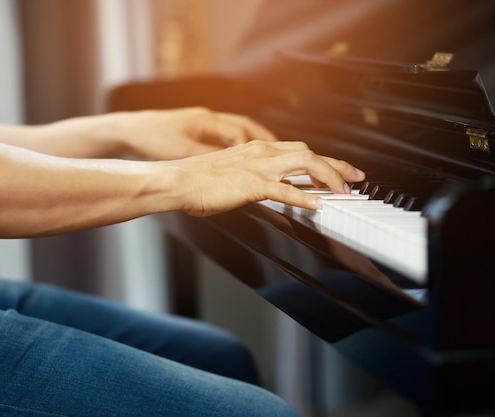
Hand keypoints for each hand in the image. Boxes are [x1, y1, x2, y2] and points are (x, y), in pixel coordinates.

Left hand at [120, 107, 276, 159]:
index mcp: (206, 120)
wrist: (129, 130)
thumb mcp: (182, 150)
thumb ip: (208, 157)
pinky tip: (238, 156)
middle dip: (265, 138)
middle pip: (245, 126)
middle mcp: (207, 118)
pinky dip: (235, 144)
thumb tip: (230, 164)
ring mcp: (201, 123)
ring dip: (253, 140)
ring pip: (235, 129)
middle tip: (284, 150)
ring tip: (268, 152)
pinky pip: (223, 135)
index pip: (240, 132)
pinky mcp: (194, 130)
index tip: (264, 161)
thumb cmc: (151, 137)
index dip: (254, 148)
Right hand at [163, 140, 365, 214]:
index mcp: (256, 149)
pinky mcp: (251, 184)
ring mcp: (258, 167)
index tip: (338, 171)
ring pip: (305, 164)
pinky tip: (318, 205)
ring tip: (344, 192)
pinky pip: (285, 190)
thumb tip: (268, 189)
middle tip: (356, 178)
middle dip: (337, 165)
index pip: (299, 151)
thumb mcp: (231, 174)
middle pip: (310, 153)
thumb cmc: (198, 180)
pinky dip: (305, 197)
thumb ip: (253, 178)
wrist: (178, 181)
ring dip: (329, 177)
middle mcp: (261, 152)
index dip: (323, 161)